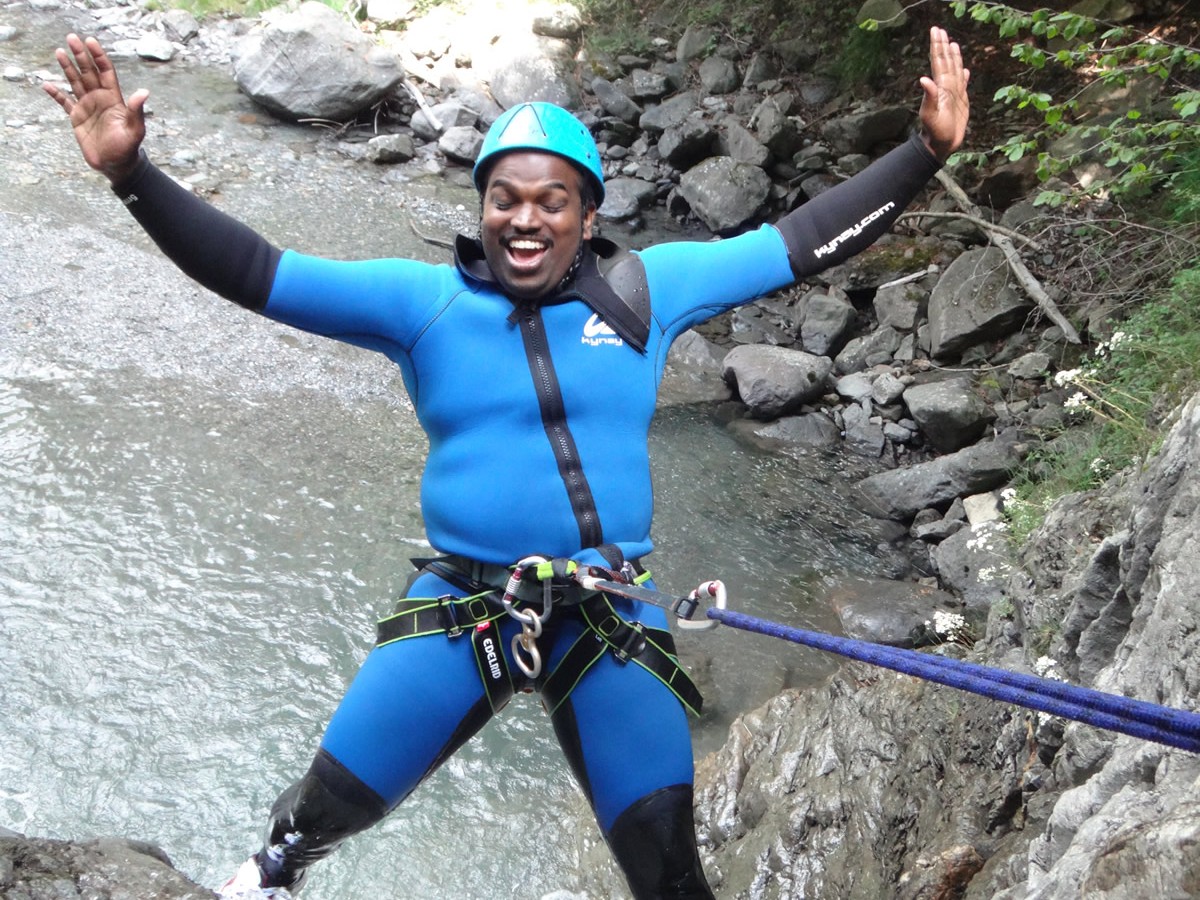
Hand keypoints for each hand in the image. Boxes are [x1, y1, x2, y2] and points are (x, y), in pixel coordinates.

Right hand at [44, 34, 148, 183]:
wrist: (116, 165)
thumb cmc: (128, 149)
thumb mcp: (135, 130)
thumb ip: (137, 111)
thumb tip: (144, 92)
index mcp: (113, 98)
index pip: (105, 72)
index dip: (98, 56)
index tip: (91, 41)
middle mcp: (99, 98)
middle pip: (88, 72)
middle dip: (80, 55)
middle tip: (71, 37)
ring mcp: (87, 107)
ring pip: (75, 82)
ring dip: (67, 68)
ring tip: (59, 52)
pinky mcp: (77, 118)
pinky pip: (64, 102)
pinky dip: (56, 94)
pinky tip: (46, 84)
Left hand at [918, 26, 969, 162]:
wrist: (940, 145)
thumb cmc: (935, 132)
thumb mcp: (930, 115)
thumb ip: (929, 97)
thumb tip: (923, 79)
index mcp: (940, 88)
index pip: (938, 62)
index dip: (937, 47)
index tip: (936, 31)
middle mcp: (946, 88)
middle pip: (945, 62)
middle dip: (942, 46)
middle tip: (940, 30)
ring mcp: (953, 94)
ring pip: (955, 70)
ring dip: (954, 57)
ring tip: (952, 44)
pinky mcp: (961, 102)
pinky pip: (963, 85)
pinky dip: (964, 76)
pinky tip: (966, 70)